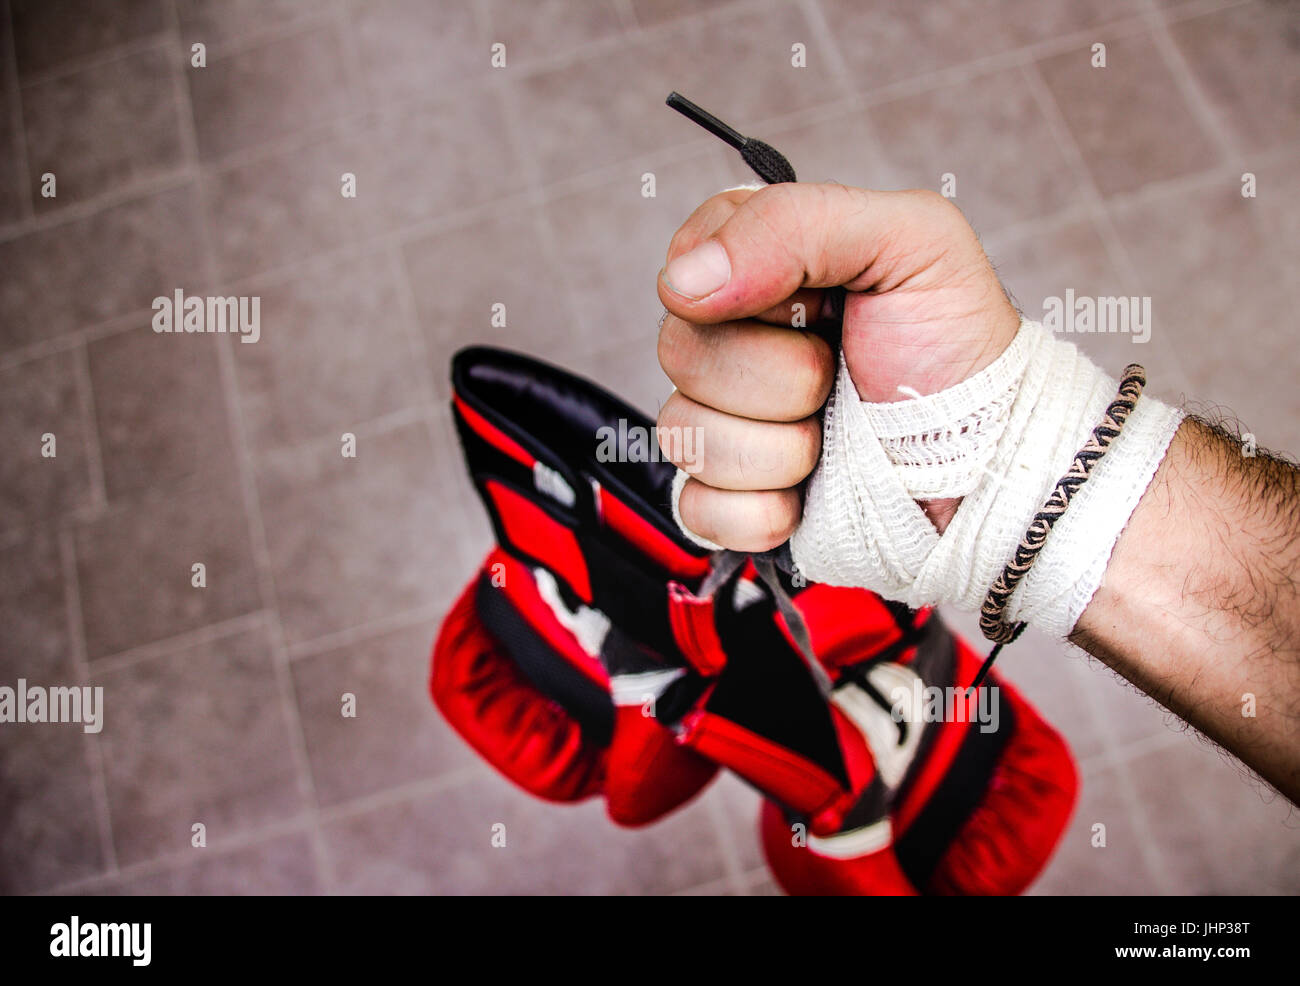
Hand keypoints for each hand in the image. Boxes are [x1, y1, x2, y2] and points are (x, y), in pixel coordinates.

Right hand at [656, 182, 1019, 547]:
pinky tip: (811, 493)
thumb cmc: (960, 351)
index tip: (818, 305)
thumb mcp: (911, 241)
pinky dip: (763, 510)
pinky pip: (697, 506)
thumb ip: (793, 224)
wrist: (989, 470)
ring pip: (685, 435)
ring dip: (779, 448)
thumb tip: (681, 280)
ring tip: (835, 439)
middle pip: (680, 352)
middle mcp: (735, 343)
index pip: (688, 262)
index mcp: (764, 268)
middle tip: (838, 376)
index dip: (746, 290)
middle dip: (779, 376)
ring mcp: (727, 424)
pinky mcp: (730, 497)